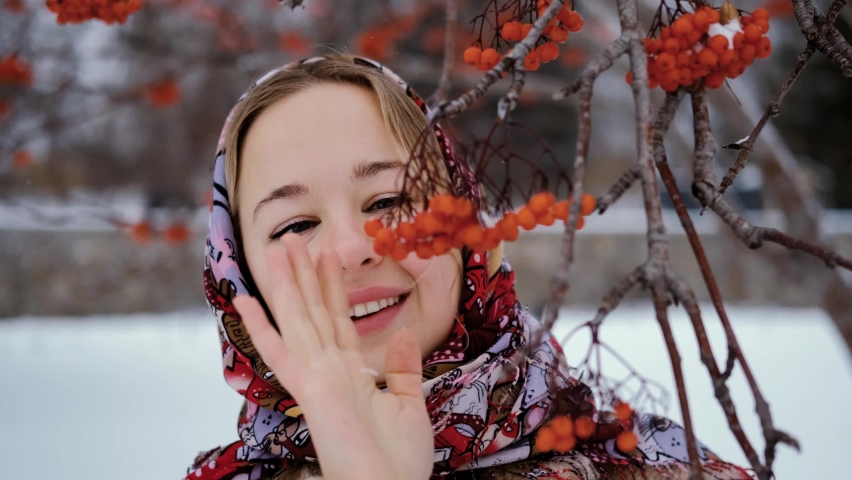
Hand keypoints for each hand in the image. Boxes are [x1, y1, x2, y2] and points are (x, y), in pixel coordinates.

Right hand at [233, 234, 432, 479]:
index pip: (337, 318)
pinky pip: (282, 353)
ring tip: (277, 247)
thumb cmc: (399, 461)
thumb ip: (403, 369)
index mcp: (350, 372)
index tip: (326, 253)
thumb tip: (403, 334)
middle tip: (293, 237)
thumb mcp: (410, 404)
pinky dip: (262, 327)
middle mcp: (329, 370)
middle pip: (312, 311)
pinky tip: (245, 301)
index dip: (331, 285)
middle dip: (303, 273)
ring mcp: (317, 379)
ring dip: (286, 284)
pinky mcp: (310, 392)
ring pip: (296, 321)